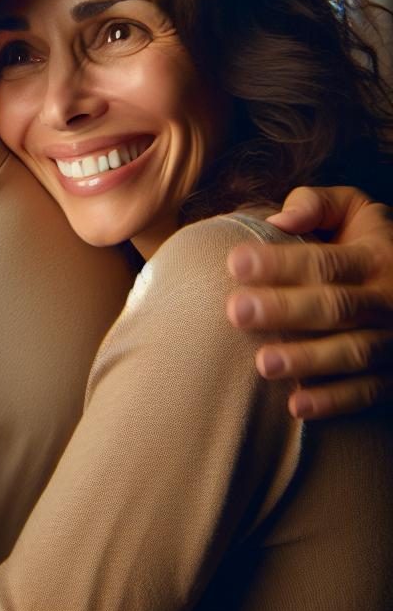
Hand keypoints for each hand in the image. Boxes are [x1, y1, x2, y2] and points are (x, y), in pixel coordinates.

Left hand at [226, 186, 392, 418]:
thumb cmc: (367, 240)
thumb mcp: (354, 209)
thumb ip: (316, 204)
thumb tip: (279, 219)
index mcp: (376, 256)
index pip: (324, 261)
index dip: (280, 262)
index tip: (234, 263)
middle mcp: (389, 299)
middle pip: (336, 306)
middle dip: (285, 309)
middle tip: (236, 311)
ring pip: (354, 352)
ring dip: (309, 360)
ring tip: (263, 363)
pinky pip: (370, 392)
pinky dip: (334, 401)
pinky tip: (295, 406)